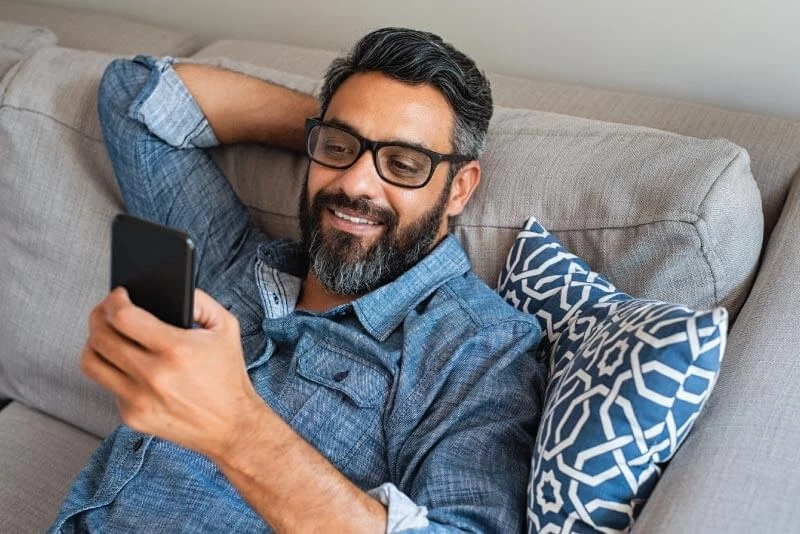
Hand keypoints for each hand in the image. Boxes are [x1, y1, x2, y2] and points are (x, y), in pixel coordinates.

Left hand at [81, 287, 263, 457]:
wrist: (232, 426)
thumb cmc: (228, 375)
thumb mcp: (226, 328)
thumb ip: (200, 300)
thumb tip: (171, 288)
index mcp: (178, 350)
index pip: (124, 317)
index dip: (115, 301)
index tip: (118, 295)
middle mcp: (154, 376)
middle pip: (100, 337)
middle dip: (98, 316)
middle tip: (106, 310)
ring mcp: (139, 399)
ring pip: (92, 362)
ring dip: (94, 343)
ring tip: (106, 335)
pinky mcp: (132, 417)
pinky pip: (108, 385)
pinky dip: (115, 371)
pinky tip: (128, 365)